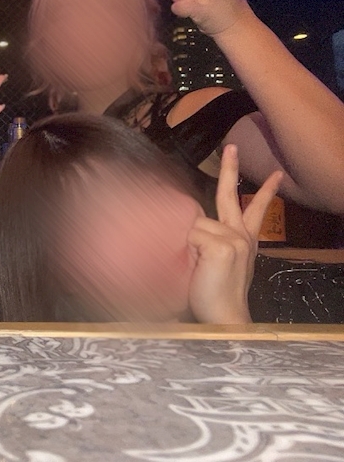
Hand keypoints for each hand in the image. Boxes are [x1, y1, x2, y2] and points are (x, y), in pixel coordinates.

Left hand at [187, 144, 282, 324]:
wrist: (224, 316)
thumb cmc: (213, 294)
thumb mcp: (212, 263)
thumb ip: (206, 241)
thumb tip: (188, 224)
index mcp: (244, 240)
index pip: (253, 209)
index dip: (264, 191)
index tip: (276, 175)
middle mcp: (242, 236)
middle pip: (230, 196)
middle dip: (231, 168)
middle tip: (231, 146)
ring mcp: (234, 239)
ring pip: (195, 225)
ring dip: (186, 245)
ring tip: (195, 268)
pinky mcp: (224, 246)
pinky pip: (191, 236)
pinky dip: (186, 251)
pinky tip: (196, 267)